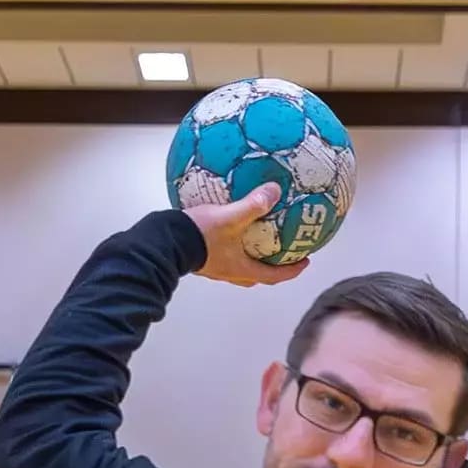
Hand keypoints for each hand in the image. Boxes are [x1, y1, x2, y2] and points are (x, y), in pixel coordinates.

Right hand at [184, 184, 307, 287]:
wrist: (163, 242)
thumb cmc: (199, 235)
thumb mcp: (230, 217)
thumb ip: (253, 204)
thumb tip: (275, 190)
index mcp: (240, 269)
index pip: (273, 276)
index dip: (291, 271)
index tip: (304, 262)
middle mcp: (228, 272)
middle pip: (256, 275)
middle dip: (272, 267)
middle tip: (283, 255)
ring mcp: (213, 267)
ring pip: (239, 267)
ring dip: (251, 258)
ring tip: (257, 242)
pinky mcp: (200, 259)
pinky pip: (222, 255)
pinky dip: (232, 246)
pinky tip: (229, 228)